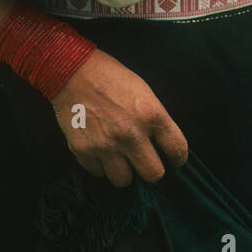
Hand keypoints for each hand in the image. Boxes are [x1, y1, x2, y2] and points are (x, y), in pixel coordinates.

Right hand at [50, 48, 188, 187]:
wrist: (72, 70)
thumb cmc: (111, 76)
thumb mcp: (144, 91)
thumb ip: (155, 120)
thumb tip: (162, 145)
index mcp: (151, 115)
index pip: (177, 149)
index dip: (178, 158)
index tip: (174, 160)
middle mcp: (130, 134)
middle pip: (153, 174)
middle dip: (151, 169)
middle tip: (145, 161)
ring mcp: (106, 145)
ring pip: (124, 181)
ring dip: (125, 171)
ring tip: (121, 158)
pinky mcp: (83, 150)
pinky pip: (98, 173)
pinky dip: (101, 166)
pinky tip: (100, 150)